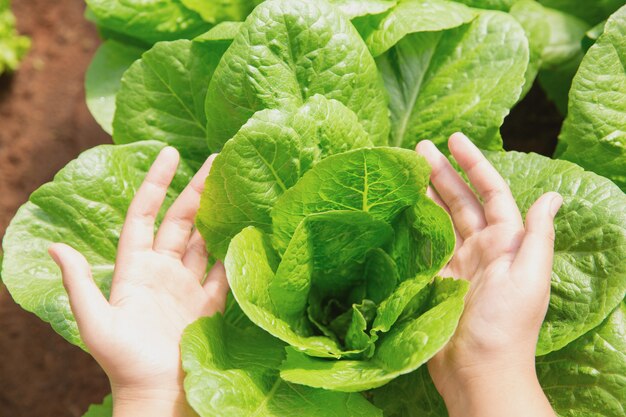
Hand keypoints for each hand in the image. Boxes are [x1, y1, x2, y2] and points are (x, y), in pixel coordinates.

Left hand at [49, 148, 227, 416]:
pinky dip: (233, 251)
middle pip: (181, 222)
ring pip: (204, 241)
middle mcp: (163, 271)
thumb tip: (54, 246)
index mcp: (135, 269)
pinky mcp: (207, 304)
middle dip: (196, 191)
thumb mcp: (96, 323)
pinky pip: (223, 271)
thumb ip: (79, 283)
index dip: (156, 185)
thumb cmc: (124, 363)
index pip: (146, 216)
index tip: (169, 155)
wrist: (158, 397)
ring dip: (217, 215)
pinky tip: (245, 231)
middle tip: (216, 160)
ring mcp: (187, 286)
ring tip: (234, 188)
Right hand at [416, 133, 559, 416]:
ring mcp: (455, 263)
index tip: (455, 139)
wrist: (478, 371)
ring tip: (406, 170)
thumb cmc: (506, 325)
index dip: (474, 164)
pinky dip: (412, 225)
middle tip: (419, 148)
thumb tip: (553, 196)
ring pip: (440, 219)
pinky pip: (423, 244)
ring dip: (426, 193)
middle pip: (460, 201)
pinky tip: (399, 209)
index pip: (490, 193)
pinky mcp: (434, 279)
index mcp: (505, 242)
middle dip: (442, 173)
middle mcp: (480, 248)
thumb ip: (537, 235)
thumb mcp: (529, 277)